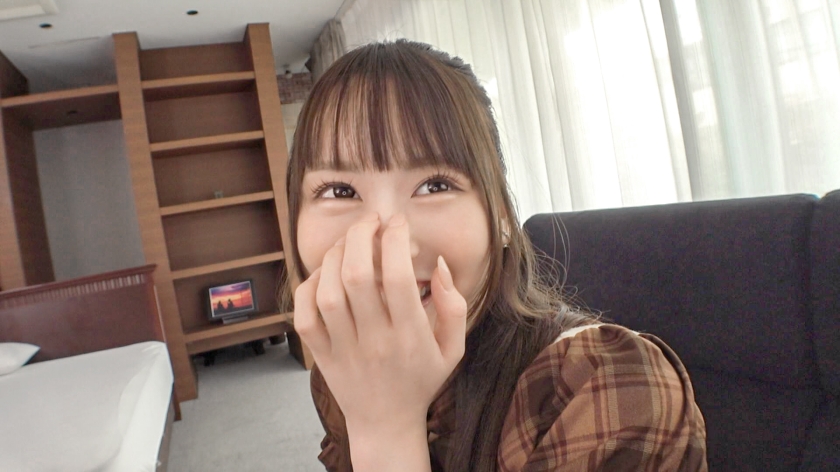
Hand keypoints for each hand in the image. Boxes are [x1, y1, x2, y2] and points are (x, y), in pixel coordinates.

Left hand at [294, 213, 466, 469]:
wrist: (386, 424)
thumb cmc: (421, 379)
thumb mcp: (454, 347)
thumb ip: (454, 305)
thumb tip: (438, 263)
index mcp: (410, 336)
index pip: (399, 277)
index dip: (396, 239)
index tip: (399, 223)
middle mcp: (375, 340)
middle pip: (357, 274)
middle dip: (361, 235)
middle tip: (371, 222)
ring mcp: (343, 348)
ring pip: (328, 290)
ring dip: (335, 255)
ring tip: (349, 243)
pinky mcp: (321, 354)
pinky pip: (305, 313)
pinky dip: (309, 285)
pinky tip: (325, 273)